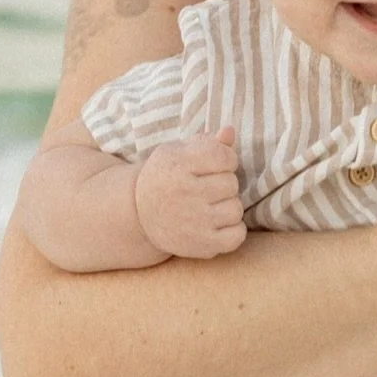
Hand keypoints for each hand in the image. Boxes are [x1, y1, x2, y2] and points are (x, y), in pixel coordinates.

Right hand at [133, 127, 246, 258]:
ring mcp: (193, 221)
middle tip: (206, 189)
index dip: (225, 159)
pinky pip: (237, 235)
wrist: (139, 216)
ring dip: (227, 207)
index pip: (224, 156)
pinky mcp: (201, 245)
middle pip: (232, 183)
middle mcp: (184, 192)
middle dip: (224, 184)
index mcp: (177, 164)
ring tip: (209, 207)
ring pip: (236, 209)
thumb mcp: (178, 153)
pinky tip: (217, 224)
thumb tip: (229, 131)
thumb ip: (206, 142)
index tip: (214, 165)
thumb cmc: (166, 178)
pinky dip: (233, 231)